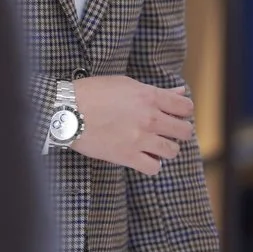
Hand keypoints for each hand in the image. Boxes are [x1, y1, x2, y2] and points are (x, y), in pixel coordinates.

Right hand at [71, 76, 195, 176]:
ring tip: (154, 146)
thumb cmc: (92, 92)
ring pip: (172, 151)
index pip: (185, 107)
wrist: (67, 110)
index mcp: (150, 96)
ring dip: (166, 149)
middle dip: (178, 131)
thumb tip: (179, 91)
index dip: (183, 111)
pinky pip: (154, 167)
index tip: (175, 114)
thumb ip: (156, 90)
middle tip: (167, 131)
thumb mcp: (126, 83)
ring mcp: (140, 139)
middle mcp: (150, 118)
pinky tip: (144, 158)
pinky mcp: (127, 156)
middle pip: (184, 131)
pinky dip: (152, 165)